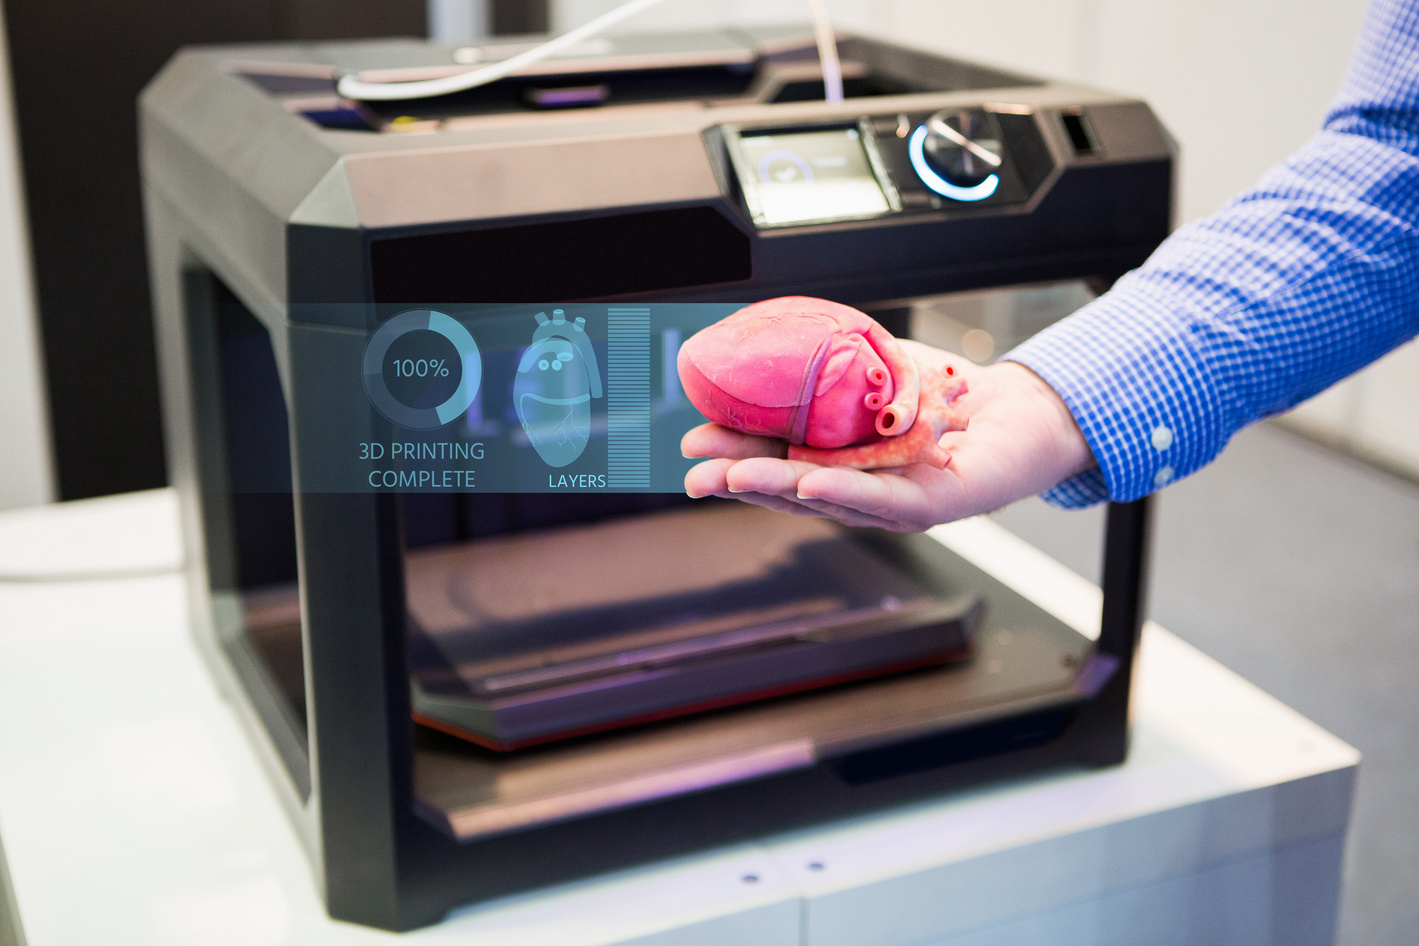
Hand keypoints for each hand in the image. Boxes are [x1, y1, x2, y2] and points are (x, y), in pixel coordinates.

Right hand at [681, 340, 1095, 531]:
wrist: (1014, 407)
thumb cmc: (940, 393)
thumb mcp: (869, 370)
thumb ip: (822, 370)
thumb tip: (762, 346)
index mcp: (834, 461)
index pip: (775, 459)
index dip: (733, 453)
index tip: (692, 442)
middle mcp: (857, 491)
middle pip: (789, 488)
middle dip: (738, 479)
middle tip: (694, 472)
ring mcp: (891, 504)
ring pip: (825, 499)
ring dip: (776, 487)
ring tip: (732, 477)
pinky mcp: (931, 504)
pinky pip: (881, 500)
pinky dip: (841, 493)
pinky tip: (807, 485)